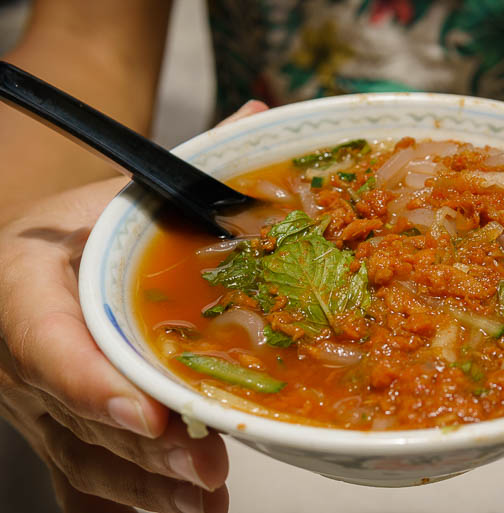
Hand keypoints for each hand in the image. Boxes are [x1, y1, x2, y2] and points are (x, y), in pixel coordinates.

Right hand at [0, 99, 266, 512]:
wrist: (42, 259)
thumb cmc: (82, 225)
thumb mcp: (122, 191)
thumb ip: (187, 168)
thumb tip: (259, 117)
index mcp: (26, 284)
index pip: (46, 342)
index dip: (93, 382)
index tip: (150, 410)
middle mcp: (24, 354)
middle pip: (76, 414)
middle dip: (143, 446)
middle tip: (206, 463)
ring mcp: (42, 402)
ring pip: (84, 457)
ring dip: (147, 484)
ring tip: (206, 498)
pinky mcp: (62, 429)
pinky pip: (84, 478)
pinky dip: (130, 502)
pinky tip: (187, 511)